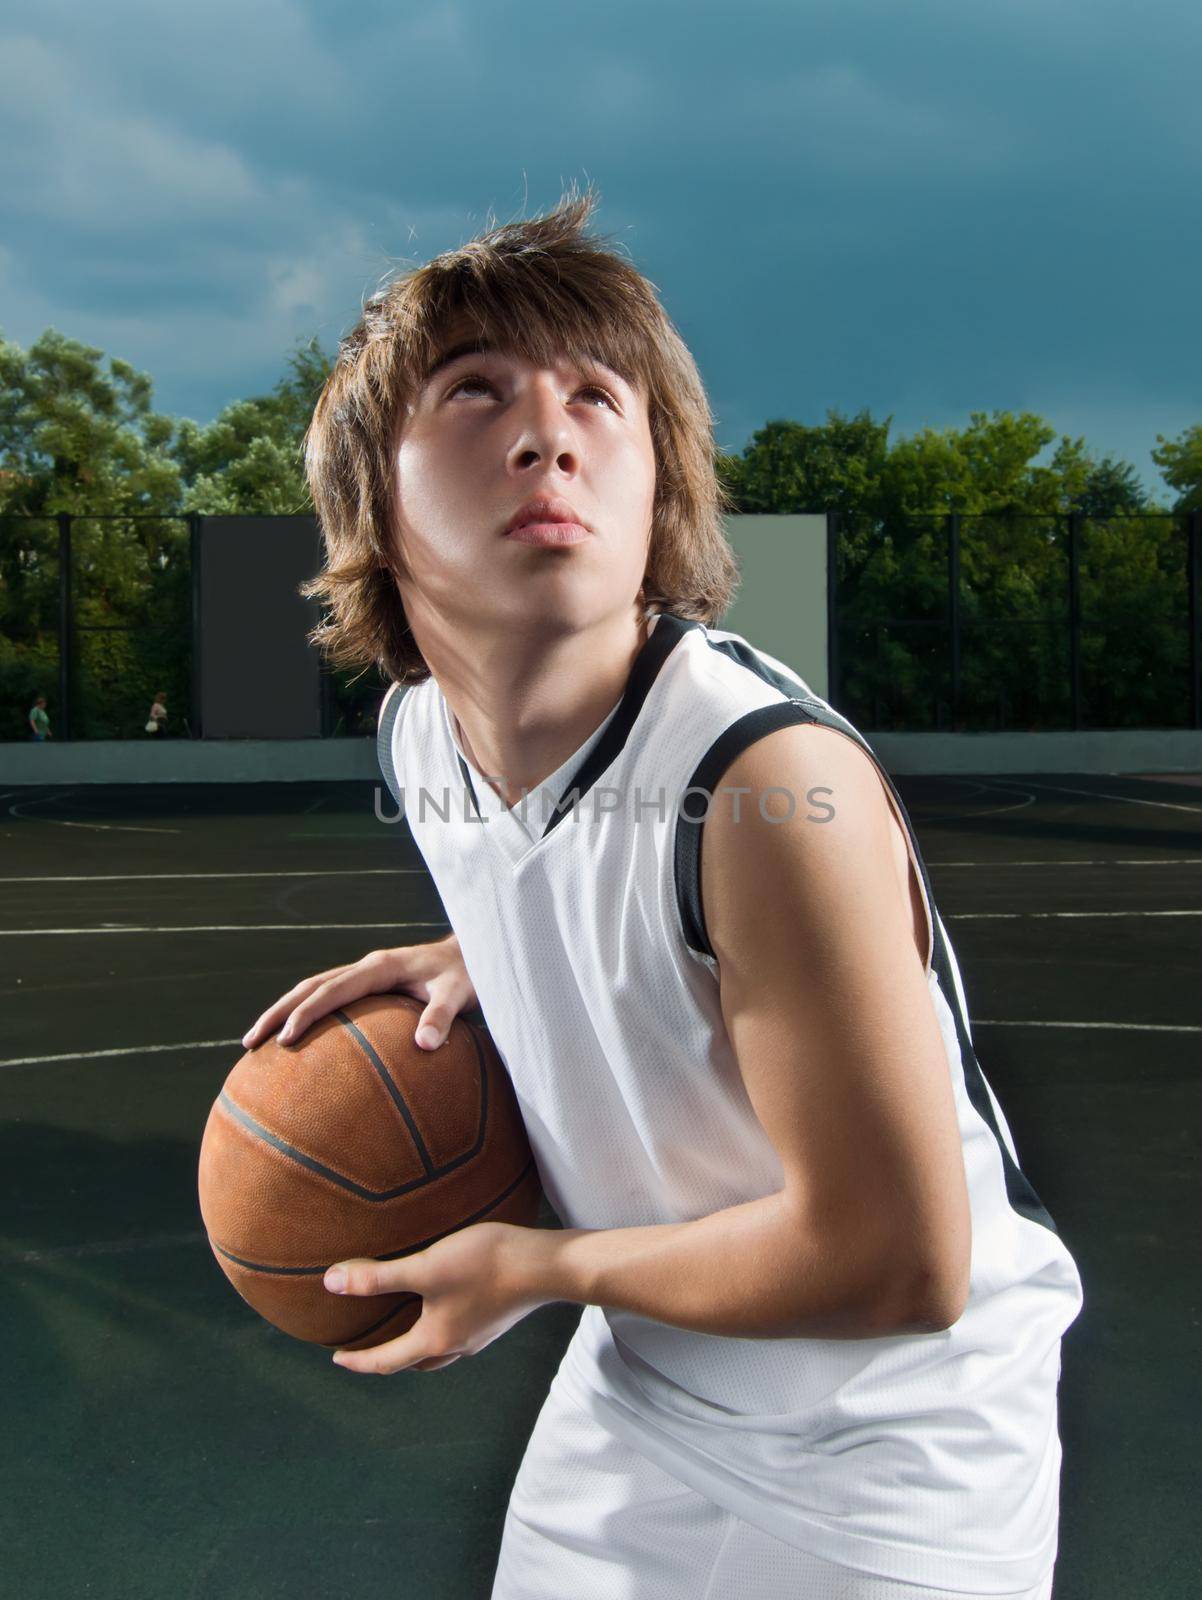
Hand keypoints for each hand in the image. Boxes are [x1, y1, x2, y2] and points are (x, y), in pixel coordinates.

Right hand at [241, 933, 477, 1052]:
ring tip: (256, 1043)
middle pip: (309, 986)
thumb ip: (443, 1016)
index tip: (285, 1039)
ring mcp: (365, 976)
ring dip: (283, 1011)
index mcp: (381, 967)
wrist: (475, 954)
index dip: (306, 1013)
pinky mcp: (369, 986)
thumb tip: (426, 1045)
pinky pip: (330, 999)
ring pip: (313, 990)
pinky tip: (298, 1043)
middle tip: (250, 1042)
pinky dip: (306, 1015)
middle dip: (277, 1012)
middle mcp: (367, 967)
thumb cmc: (468, 975)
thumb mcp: (461, 993)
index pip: (332, 990)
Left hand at [324, 1222, 547, 1373]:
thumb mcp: (426, 1267)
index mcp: (434, 1340)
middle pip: (413, 1362)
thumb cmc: (484, 1265)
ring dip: (416, 1347)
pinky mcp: (495, 1319)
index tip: (337, 1360)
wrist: (545, 1266)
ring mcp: (479, 1335)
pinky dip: (440, 1331)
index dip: (359, 1361)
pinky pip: (458, 1335)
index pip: (386, 1360)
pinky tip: (445, 1306)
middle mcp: (456, 1345)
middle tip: (369, 1348)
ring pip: (438, 1352)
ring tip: (404, 1330)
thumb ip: (379, 1277)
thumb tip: (332, 1284)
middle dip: (388, 1359)